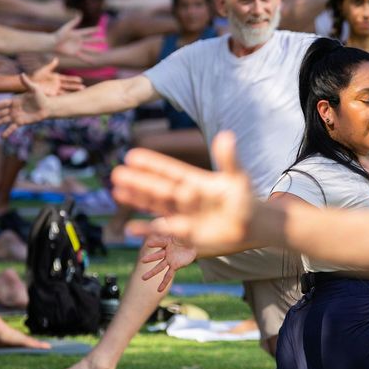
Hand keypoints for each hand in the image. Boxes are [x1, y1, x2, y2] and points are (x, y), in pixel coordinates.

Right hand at [0, 74, 51, 137]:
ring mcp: (16, 116)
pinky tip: (2, 136)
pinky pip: (12, 127)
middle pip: (1, 112)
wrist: (47, 107)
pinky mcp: (20, 122)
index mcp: (14, 100)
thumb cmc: (41, 97)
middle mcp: (13, 108)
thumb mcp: (34, 89)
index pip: (3, 103)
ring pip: (3, 120)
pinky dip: (7, 132)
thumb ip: (27, 83)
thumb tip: (22, 74)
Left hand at [27, 57, 84, 95]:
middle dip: (75, 87)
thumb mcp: (44, 70)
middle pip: (68, 86)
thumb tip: (56, 59)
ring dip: (72, 93)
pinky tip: (71, 100)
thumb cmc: (35, 76)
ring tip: (80, 95)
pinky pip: (60, 97)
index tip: (80, 80)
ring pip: (66, 92)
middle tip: (83, 88)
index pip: (67, 79)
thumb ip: (51, 66)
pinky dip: (65, 98)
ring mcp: (55, 90)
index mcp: (56, 78)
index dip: (73, 79)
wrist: (29, 84)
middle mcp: (57, 84)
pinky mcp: (52, 95)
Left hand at [51, 14, 105, 57]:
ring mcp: (77, 47)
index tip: (100, 29)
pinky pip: (83, 57)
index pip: (87, 32)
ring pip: (89, 49)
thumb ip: (74, 22)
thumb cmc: (58, 34)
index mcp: (77, 34)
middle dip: (97, 40)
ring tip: (102, 51)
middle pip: (90, 40)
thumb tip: (80, 16)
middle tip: (104, 40)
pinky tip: (93, 62)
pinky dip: (88, 60)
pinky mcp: (75, 53)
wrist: (53, 43)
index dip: (93, 30)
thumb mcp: (66, 28)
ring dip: (95, 50)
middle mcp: (78, 40)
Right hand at [112, 132, 257, 252]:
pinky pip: (163, 230)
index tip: (132, 156)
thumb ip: (228, 159)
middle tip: (117, 173)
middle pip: (158, 187)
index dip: (152, 164)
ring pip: (156, 205)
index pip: (170, 170)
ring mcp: (183, 214)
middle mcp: (184, 196)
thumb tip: (226, 135)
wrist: (251, 226)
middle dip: (139, 181)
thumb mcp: (237, 178)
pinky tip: (130, 228)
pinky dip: (147, 230)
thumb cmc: (244, 199)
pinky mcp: (185, 233)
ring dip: (138, 199)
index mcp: (195, 180)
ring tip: (117, 191)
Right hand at [139, 233, 198, 291]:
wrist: (194, 244)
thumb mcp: (182, 230)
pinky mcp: (175, 266)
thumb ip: (173, 227)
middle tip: (142, 261)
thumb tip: (164, 220)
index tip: (149, 243)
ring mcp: (169, 260)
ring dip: (152, 272)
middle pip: (157, 256)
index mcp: (166, 242)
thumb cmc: (186, 235)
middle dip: (150, 258)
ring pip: (159, 267)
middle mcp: (165, 251)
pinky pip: (168, 275)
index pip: (160, 242)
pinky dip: (163, 282)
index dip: (155, 243)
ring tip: (143, 278)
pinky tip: (159, 290)